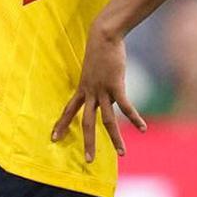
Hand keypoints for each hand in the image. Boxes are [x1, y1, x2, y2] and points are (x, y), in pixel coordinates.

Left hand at [51, 26, 147, 162]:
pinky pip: (125, 106)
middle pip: (86, 122)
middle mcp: (90, 92)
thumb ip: (100, 86)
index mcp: (82, 89)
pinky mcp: (115, 85)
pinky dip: (134, 117)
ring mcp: (102, 90)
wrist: (104, 35)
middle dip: (88, 142)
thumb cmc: (100, 51)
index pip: (69, 110)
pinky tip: (142, 128)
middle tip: (88, 161)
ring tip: (122, 153)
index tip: (53, 138)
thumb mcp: (95, 71)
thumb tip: (110, 99)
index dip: (61, 124)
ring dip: (115, 138)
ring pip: (107, 120)